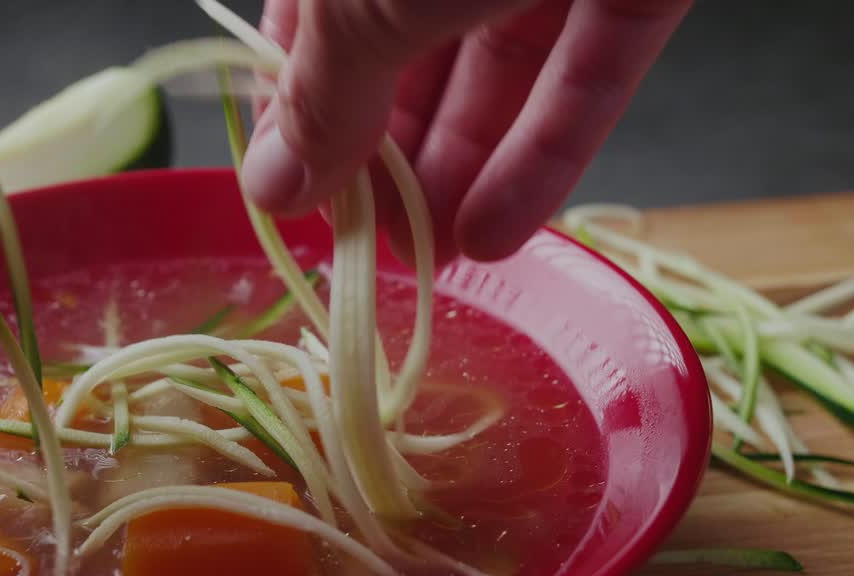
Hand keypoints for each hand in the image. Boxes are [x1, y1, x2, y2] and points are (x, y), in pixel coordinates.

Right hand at [245, 0, 689, 264]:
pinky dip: (543, 157)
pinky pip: (583, 77)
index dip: (307, 124)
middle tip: (376, 252)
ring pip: (494, 77)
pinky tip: (499, 233)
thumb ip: (322, 96)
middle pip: (404, 61)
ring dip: (461, 175)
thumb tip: (271, 188)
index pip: (311, 34)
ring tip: (434, 261)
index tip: (308, 209)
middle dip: (389, 164)